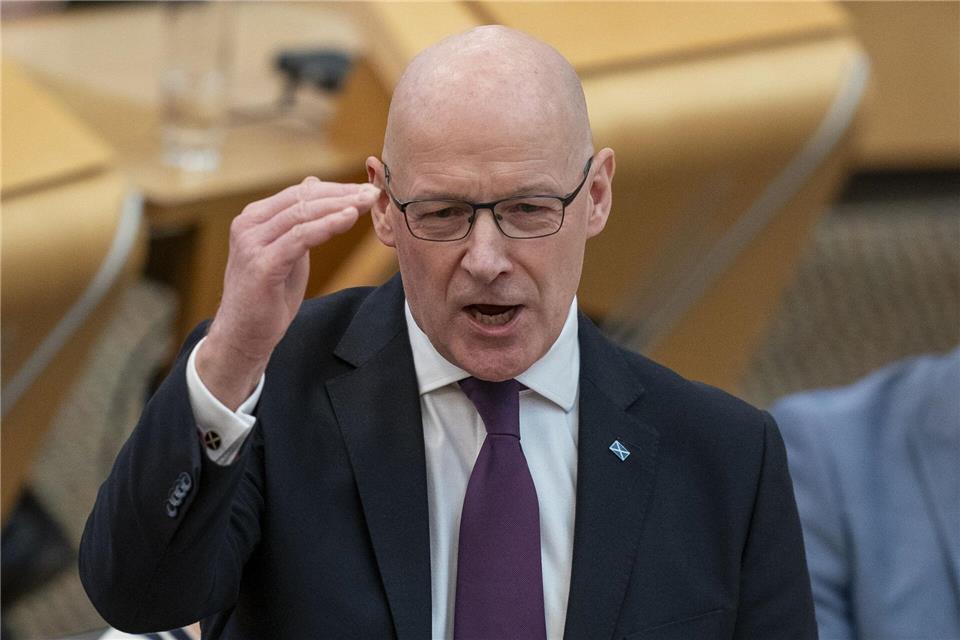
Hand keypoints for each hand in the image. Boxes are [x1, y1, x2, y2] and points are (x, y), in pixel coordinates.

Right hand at [196, 176, 380, 408]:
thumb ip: (298, 221)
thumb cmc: (268, 295)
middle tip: (372, 192)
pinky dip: (326, 226)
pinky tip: (349, 219)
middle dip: (341, 194)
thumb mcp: (286, 250)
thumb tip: (313, 183)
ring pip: (302, 214)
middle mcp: (248, 225)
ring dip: (339, 206)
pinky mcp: (262, 264)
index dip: (334, 188)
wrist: (244, 334)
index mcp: (254, 218)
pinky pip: (299, 238)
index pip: (298, 193)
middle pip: (302, 199)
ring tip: (367, 202)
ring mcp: (252, 244)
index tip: (365, 190)